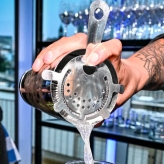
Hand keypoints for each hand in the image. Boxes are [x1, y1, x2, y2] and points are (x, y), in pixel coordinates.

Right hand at [31, 33, 145, 107]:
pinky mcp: (75, 53)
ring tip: (40, 66)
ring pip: (67, 43)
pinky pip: (60, 51)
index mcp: (114, 58)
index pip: (111, 47)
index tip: (91, 61)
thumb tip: (96, 123)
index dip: (102, 51)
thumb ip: (108, 108)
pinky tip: (39, 67)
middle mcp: (97, 50)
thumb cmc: (122, 83)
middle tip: (50, 61)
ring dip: (50, 52)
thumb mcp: (118, 96)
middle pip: (80, 40)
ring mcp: (85, 49)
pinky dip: (47, 57)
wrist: (124, 77)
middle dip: (62, 49)